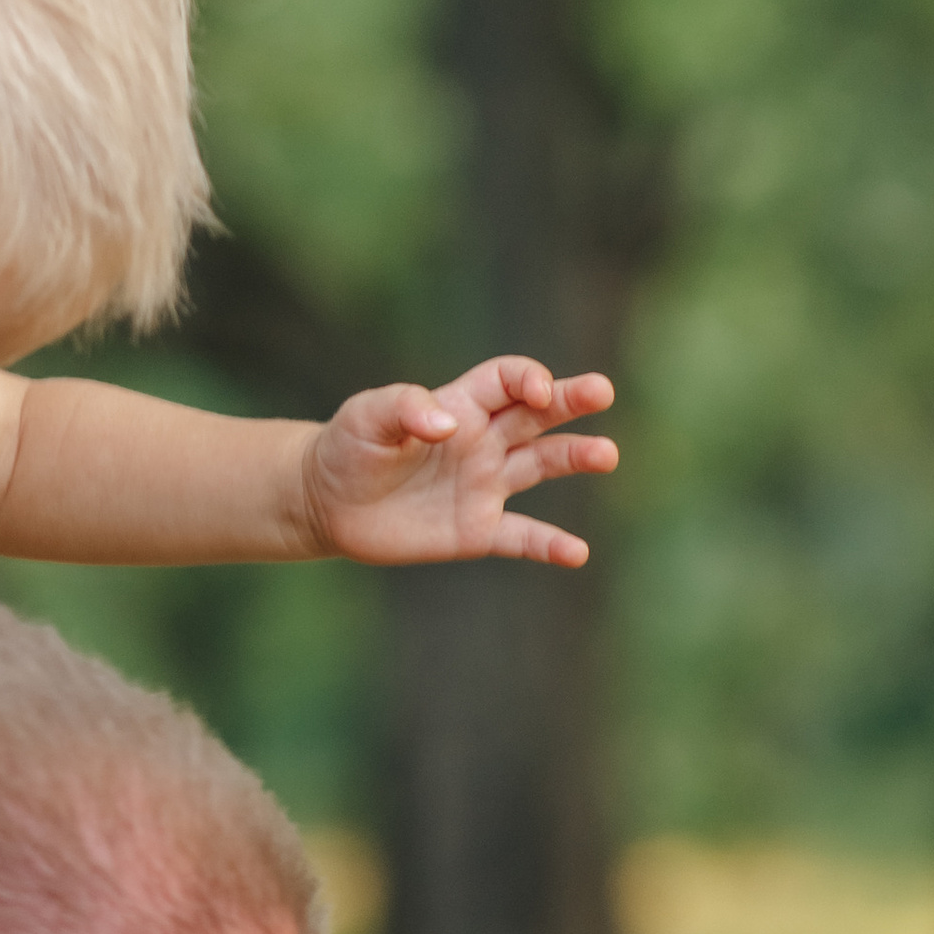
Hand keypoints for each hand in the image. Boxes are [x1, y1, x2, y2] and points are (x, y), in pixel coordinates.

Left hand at [301, 356, 617, 570]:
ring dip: (575, 458)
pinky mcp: (477, 530)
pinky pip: (522, 537)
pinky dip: (550, 545)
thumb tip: (448, 426)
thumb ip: (406, 409)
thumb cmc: (348, 448)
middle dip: (571, 400)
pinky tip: (577, 554)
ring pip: (541, 465)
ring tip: (605, 454)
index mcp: (459, 406)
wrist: (328, 503)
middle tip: (601, 391)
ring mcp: (484, 485)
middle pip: (537, 415)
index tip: (537, 391)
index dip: (527, 378)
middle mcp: (482, 442)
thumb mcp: (365, 416)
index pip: (507, 380)